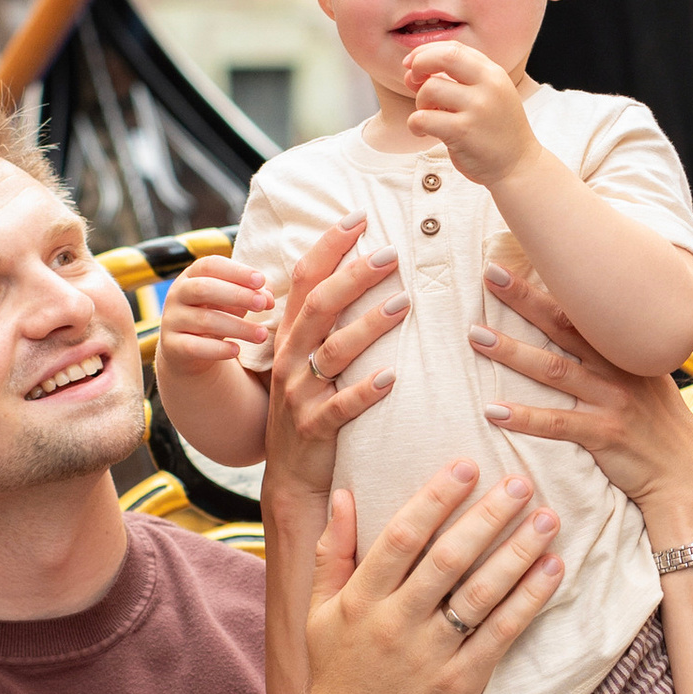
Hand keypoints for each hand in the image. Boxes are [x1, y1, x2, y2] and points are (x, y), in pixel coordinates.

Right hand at [158, 252, 272, 376]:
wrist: (188, 350)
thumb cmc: (216, 314)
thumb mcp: (234, 301)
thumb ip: (253, 295)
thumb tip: (268, 298)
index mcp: (192, 275)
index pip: (210, 265)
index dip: (236, 271)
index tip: (261, 281)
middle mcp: (177, 294)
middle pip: (203, 288)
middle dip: (236, 295)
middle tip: (262, 305)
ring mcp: (172, 320)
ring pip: (204, 320)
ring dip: (237, 327)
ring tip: (262, 335)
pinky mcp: (172, 346)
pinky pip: (194, 347)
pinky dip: (218, 349)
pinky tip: (237, 350)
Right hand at [267, 222, 407, 497]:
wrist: (291, 476)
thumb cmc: (309, 409)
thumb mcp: (307, 360)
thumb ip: (326, 323)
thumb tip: (360, 276)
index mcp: (290, 335)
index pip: (305, 279)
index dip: (329, 247)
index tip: (358, 217)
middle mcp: (290, 358)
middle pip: (320, 307)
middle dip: (354, 276)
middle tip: (391, 254)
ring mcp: (300, 394)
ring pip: (333, 352)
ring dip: (368, 327)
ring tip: (402, 303)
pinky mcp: (315, 427)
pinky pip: (341, 407)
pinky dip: (365, 391)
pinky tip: (392, 378)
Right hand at [299, 460, 564, 693]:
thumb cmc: (333, 679)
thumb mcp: (319, 613)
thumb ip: (334, 552)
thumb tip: (344, 492)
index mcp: (360, 601)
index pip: (401, 536)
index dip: (436, 497)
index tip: (466, 465)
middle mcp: (394, 624)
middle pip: (448, 558)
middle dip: (487, 516)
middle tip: (520, 481)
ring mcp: (429, 656)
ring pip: (481, 593)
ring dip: (518, 552)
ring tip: (548, 517)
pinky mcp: (459, 685)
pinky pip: (501, 634)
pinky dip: (529, 600)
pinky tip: (553, 570)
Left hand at [404, 37, 536, 185]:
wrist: (518, 165)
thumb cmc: (496, 130)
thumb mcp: (487, 95)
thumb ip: (455, 80)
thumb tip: (411, 71)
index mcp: (493, 73)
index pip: (454, 48)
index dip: (426, 52)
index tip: (413, 63)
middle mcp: (488, 86)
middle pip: (444, 57)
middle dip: (419, 64)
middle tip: (413, 80)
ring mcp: (477, 108)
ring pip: (429, 89)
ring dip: (420, 103)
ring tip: (428, 116)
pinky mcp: (463, 131)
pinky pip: (422, 118)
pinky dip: (415, 124)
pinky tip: (424, 132)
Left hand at [470, 269, 692, 526]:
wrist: (688, 476)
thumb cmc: (661, 430)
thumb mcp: (647, 381)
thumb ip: (617, 357)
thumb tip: (581, 332)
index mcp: (626, 350)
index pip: (583, 308)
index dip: (551, 283)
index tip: (520, 260)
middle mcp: (618, 368)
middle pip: (564, 325)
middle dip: (525, 299)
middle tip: (490, 274)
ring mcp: (613, 400)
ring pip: (554, 369)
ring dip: (512, 351)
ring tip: (477, 335)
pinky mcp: (606, 434)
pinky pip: (557, 423)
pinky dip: (524, 416)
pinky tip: (492, 411)